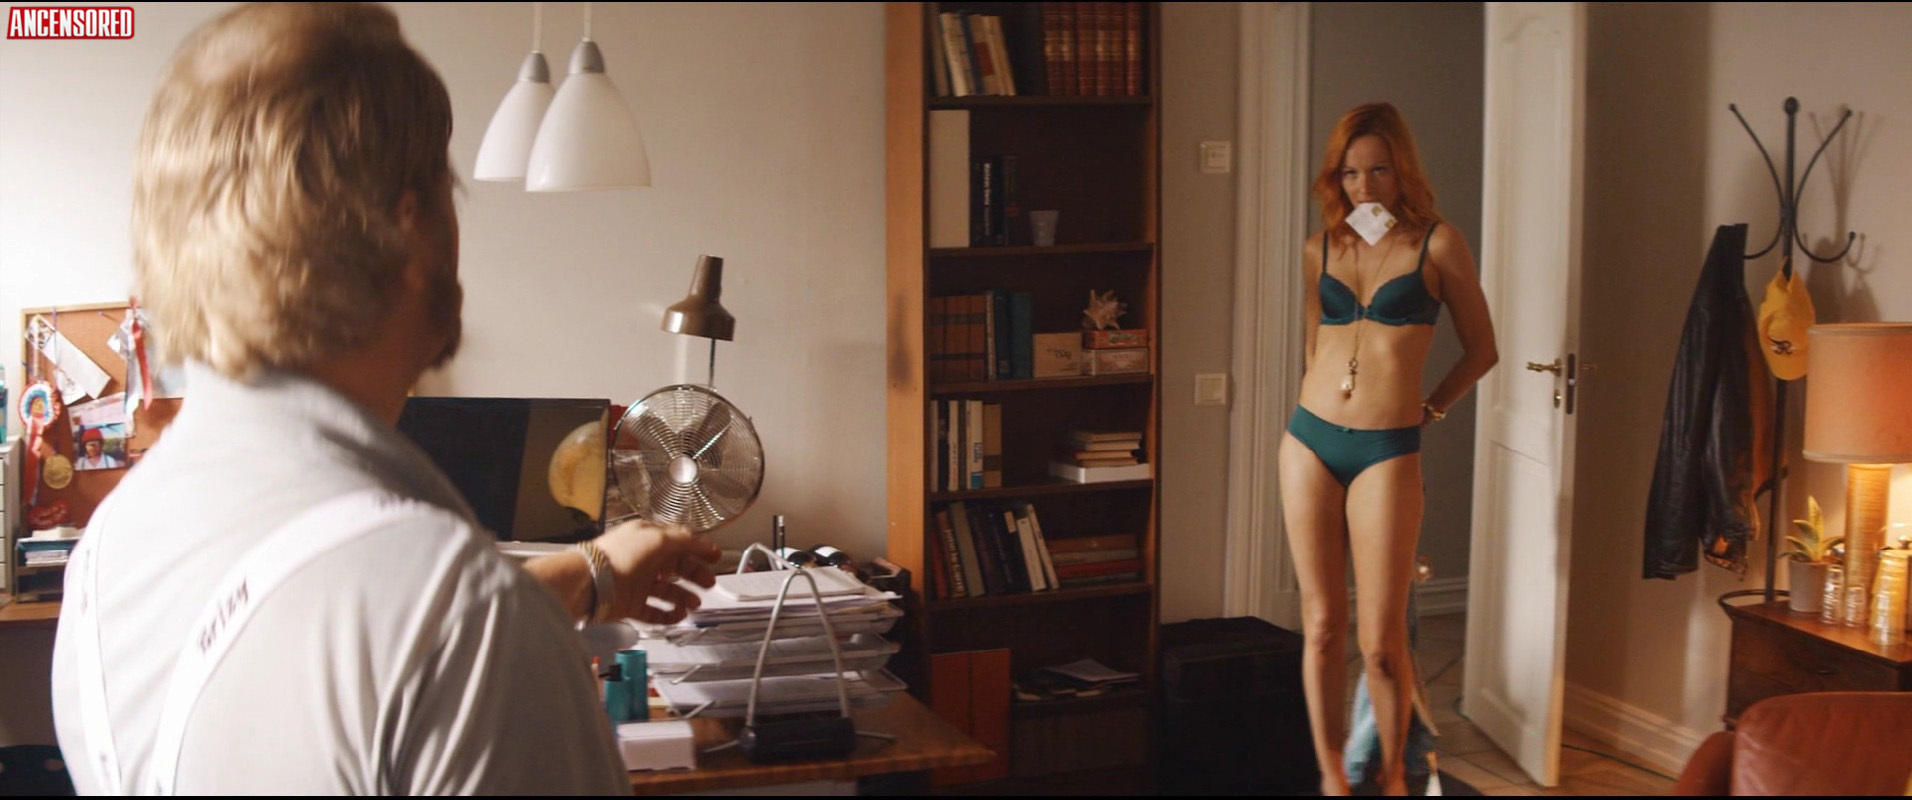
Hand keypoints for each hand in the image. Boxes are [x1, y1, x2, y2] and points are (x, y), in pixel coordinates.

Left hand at [591, 519, 721, 624]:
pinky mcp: (630, 605)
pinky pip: (654, 612)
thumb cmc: (620, 556)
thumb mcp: (657, 538)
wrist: (591, 583)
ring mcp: (636, 583)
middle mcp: (642, 560)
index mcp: (647, 539)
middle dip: (694, 575)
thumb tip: (702, 542)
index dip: (698, 550)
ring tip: (695, 603)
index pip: (678, 543)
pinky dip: (668, 614)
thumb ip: (683, 540)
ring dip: (684, 597)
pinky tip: (679, 615)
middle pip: (675, 568)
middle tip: (709, 582)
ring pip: (666, 591)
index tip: (715, 557)